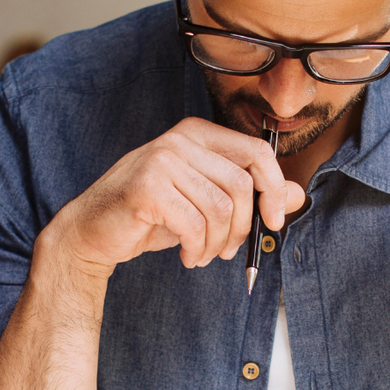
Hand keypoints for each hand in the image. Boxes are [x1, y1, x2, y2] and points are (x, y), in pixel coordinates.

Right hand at [47, 117, 305, 274]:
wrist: (92, 231)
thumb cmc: (151, 215)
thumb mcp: (205, 201)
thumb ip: (250, 194)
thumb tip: (297, 195)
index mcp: (197, 134)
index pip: (257, 152)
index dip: (274, 188)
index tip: (274, 221)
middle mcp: (180, 140)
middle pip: (243, 185)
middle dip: (242, 228)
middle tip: (227, 251)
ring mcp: (161, 161)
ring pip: (221, 210)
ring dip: (217, 244)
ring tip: (202, 255)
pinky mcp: (147, 188)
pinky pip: (195, 225)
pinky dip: (197, 249)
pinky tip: (187, 256)